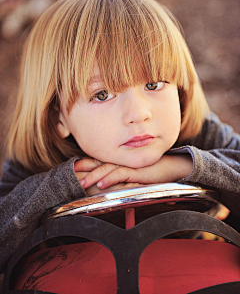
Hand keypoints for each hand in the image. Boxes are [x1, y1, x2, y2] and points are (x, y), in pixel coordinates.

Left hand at [74, 154, 192, 190]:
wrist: (172, 168)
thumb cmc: (153, 173)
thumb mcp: (134, 177)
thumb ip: (122, 180)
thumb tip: (107, 187)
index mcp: (120, 161)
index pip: (99, 161)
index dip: (85, 163)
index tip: (72, 167)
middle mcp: (122, 161)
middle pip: (99, 163)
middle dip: (84, 168)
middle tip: (70, 173)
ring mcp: (129, 165)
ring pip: (107, 169)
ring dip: (94, 176)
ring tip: (82, 183)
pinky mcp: (137, 171)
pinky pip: (121, 174)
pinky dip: (111, 179)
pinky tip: (102, 184)